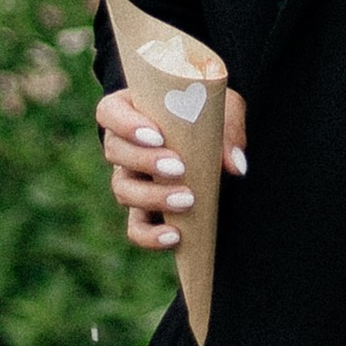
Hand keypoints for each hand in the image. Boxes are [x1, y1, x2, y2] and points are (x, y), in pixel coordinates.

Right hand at [100, 84, 249, 252]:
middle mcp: (123, 145)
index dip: (126, 124)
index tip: (156, 135)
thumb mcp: (222, 110)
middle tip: (178, 167)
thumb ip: (229, 130)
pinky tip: (175, 236)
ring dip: (152, 197)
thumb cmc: (212, 114)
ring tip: (187, 200)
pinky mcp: (144, 210)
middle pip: (115, 152)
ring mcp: (130, 179)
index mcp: (132, 110)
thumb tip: (235, 165)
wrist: (219, 142)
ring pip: (123, 190)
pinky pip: (136, 227)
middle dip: (145, 161)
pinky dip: (150, 235)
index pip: (110, 112)